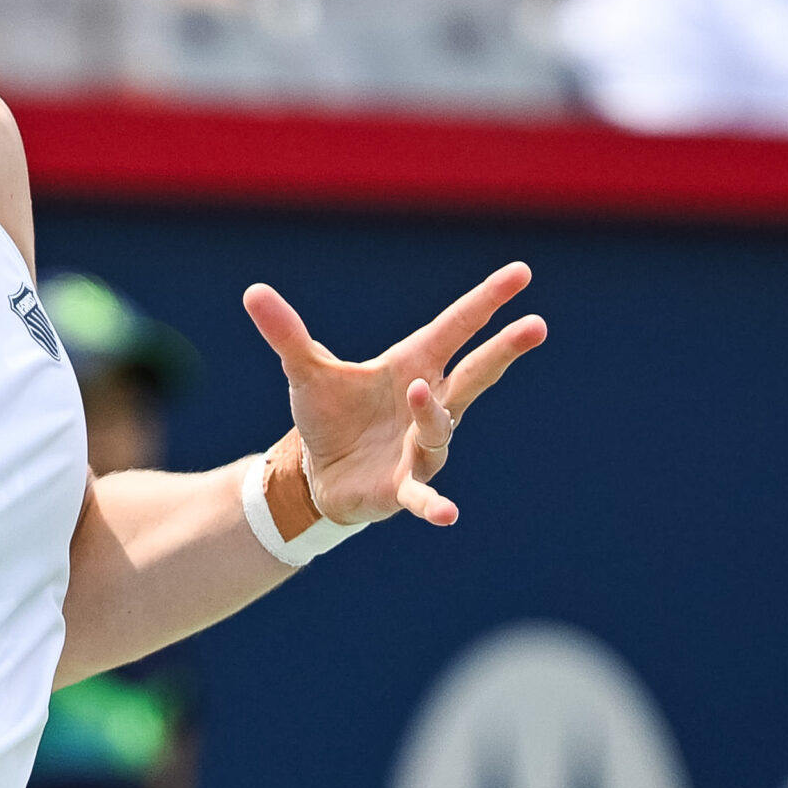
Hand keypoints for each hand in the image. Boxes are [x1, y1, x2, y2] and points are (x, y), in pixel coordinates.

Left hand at [244, 262, 546, 528]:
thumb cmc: (329, 415)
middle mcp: (428, 404)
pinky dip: (434, 504)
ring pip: (440, 429)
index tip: (521, 273)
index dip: (486, 301)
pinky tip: (449, 515)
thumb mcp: (305, 371)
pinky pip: (423, 495)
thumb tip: (252, 291)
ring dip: (432, 414)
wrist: (318, 473)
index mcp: (412, 367)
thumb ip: (286, 334)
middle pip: (475, 373)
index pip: (455, 328)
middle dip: (503, 350)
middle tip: (535, 325)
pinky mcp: (402, 487)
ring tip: (420, 393)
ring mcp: (421, 448)